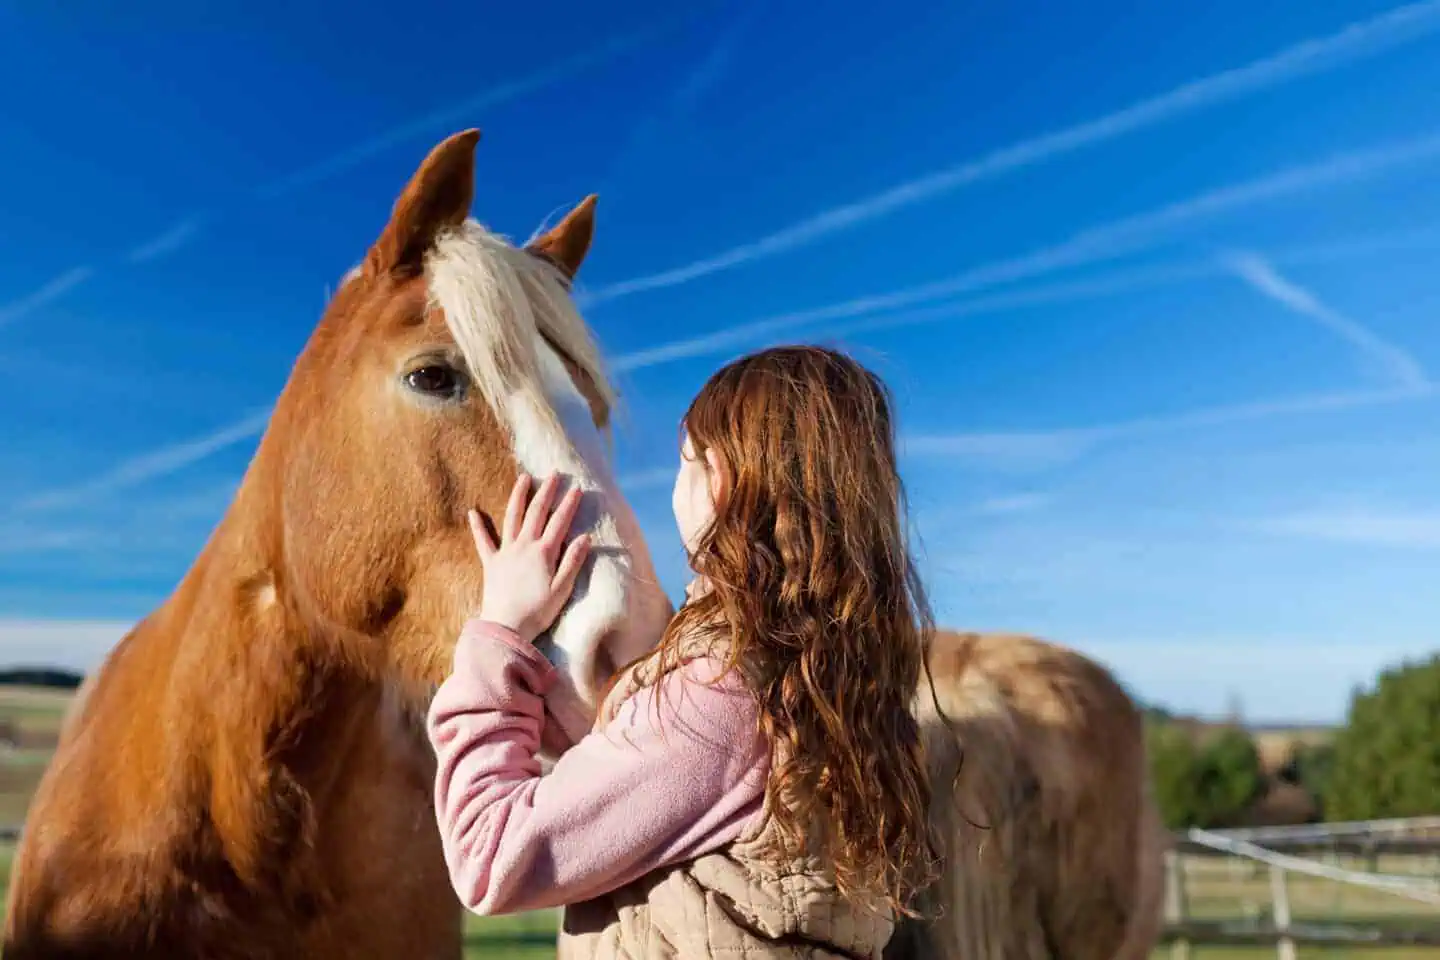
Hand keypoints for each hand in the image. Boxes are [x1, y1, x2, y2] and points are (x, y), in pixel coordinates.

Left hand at [468, 473, 592, 644]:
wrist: (505, 628)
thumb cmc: (537, 612)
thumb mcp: (562, 590)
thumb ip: (573, 562)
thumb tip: (586, 537)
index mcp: (544, 553)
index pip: (560, 522)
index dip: (569, 504)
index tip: (577, 486)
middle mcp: (524, 547)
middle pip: (536, 512)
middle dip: (546, 491)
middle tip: (553, 474)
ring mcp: (505, 553)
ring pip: (512, 518)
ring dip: (518, 496)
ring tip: (524, 478)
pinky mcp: (491, 564)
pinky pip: (482, 541)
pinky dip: (477, 526)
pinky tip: (473, 512)